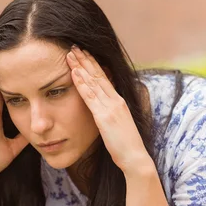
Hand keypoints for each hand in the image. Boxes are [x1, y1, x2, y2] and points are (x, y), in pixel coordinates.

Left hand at [66, 45, 152, 174]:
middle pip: (98, 75)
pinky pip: (90, 97)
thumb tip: (101, 110)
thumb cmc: (125, 146)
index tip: (84, 54)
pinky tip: (74, 73)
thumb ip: (110, 114)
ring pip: (93, 82)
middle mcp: (116, 100)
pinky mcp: (104, 116)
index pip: (104, 78)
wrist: (134, 158)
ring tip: (70, 54)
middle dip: (85, 60)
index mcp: (119, 102)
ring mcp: (110, 107)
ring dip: (81, 67)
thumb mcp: (117, 125)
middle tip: (74, 47)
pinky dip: (82, 84)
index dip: (93, 65)